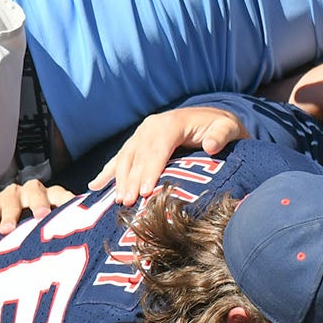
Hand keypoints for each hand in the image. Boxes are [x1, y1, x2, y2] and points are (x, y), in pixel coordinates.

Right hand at [0, 176, 72, 233]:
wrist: (12, 229)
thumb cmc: (40, 231)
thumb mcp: (53, 229)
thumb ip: (65, 230)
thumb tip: (87, 245)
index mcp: (52, 196)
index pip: (62, 195)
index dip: (66, 201)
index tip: (72, 211)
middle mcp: (33, 192)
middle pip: (36, 192)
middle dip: (38, 203)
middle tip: (41, 215)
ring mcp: (12, 195)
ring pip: (11, 200)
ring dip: (10, 215)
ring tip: (7, 230)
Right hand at [92, 105, 246, 202]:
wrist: (210, 119)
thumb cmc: (220, 128)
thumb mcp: (227, 128)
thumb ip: (220, 136)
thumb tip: (210, 146)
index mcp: (171, 122)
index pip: (157, 148)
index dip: (150, 170)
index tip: (144, 192)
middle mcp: (151, 126)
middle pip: (138, 155)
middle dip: (131, 180)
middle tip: (127, 203)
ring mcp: (141, 134)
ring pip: (125, 158)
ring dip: (118, 180)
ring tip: (117, 200)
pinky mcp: (137, 142)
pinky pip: (119, 158)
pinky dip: (107, 172)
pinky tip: (94, 186)